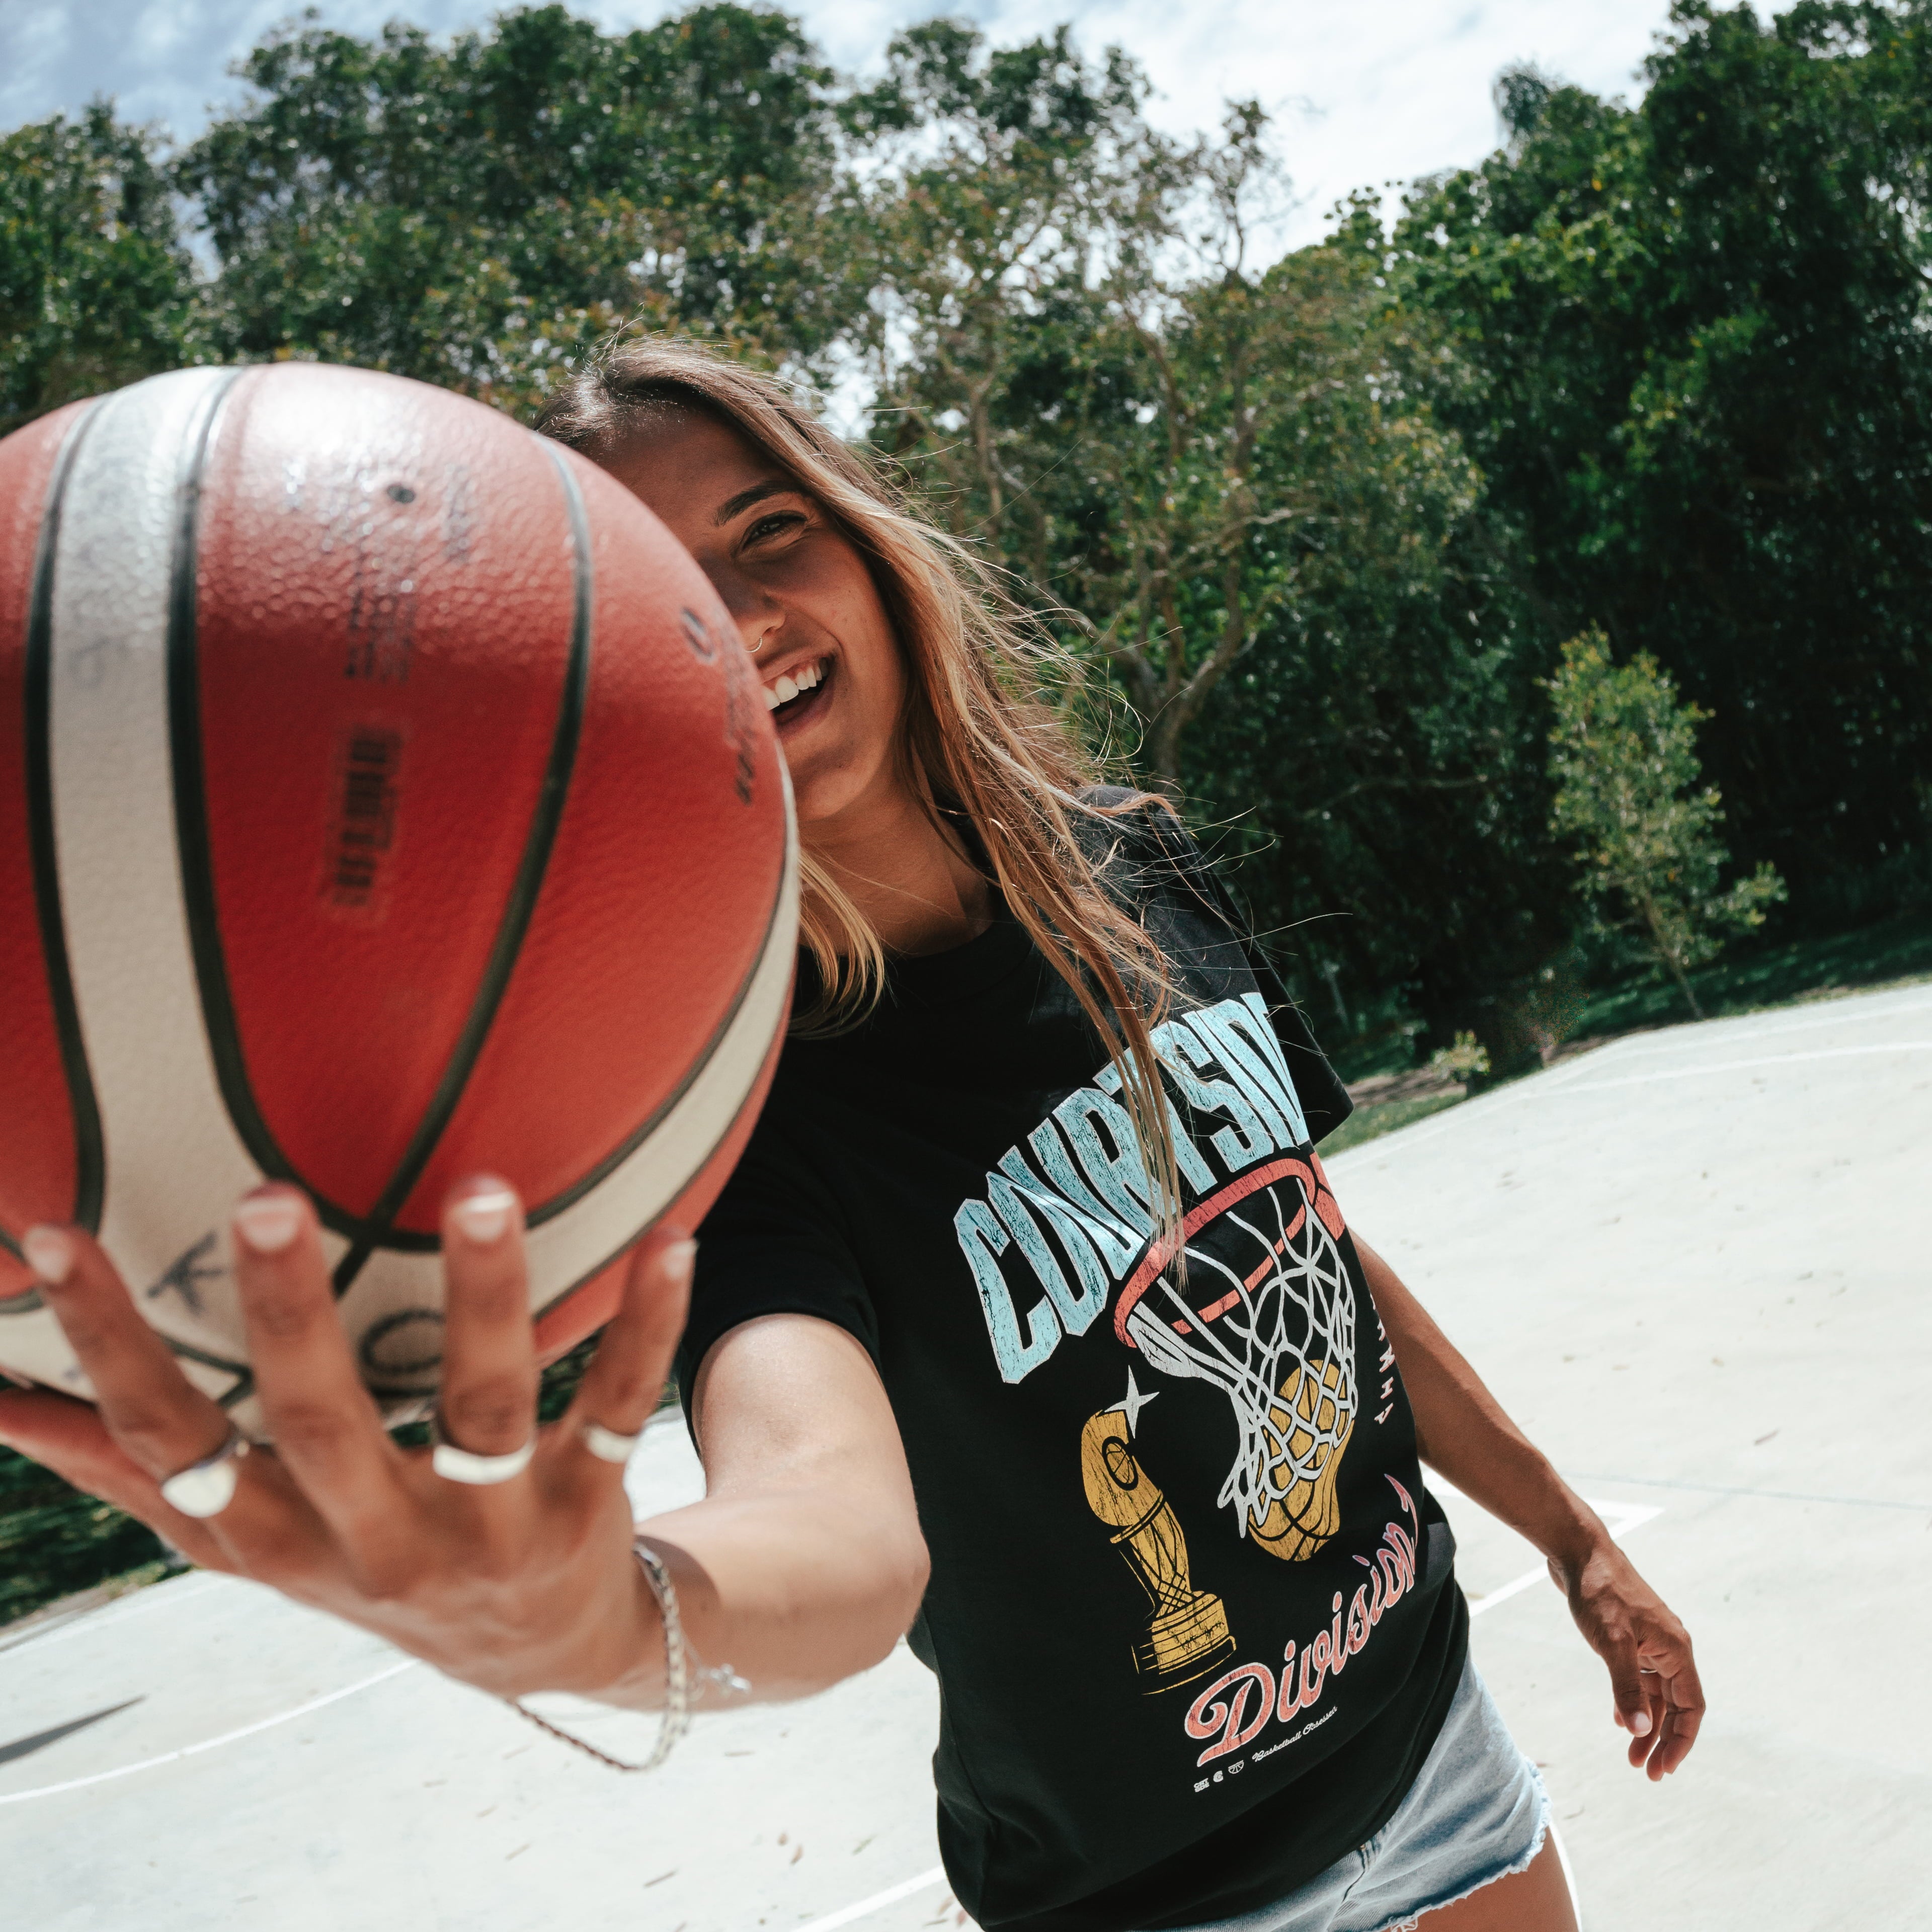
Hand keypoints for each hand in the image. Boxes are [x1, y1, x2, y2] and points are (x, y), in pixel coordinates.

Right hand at [0, 1181, 693, 1704]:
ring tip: (484, 1189)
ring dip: (485, 1298)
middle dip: (287, 1317)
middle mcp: (376, 1544)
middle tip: (262, 1197)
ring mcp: (492, 1528)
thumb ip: (127, 1466)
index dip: (107, 1351)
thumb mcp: (245, 1536)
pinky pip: (623, 1407)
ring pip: (486, 1408)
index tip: (54, 1239)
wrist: (537, 1647)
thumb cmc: (362, 1556)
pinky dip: (647, 1324)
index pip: (168, 1444)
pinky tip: (673, 1238)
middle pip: (321, 1428)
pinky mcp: (588, 1503)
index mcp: (275, 1540)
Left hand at [1550, 1533, 1703, 1777]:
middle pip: (1675, 1706)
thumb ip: (1626, 1687)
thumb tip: (1639, 1730)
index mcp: (1676, 1650)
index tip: (1665, 1769)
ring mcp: (1650, 1642)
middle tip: (1646, 1772)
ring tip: (1631, 1756)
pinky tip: (1620, 1719)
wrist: (1578, 1551)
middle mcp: (1669, 1648)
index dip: (1681, 1741)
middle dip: (1662, 1740)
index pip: (1691, 1708)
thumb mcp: (1612, 1642)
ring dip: (1645, 1724)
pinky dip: (1631, 1700)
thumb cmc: (1598, 1591)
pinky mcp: (1630, 1636)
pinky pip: (1638, 1678)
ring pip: (1655, 1694)